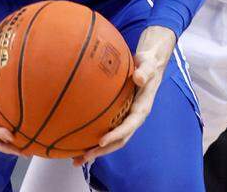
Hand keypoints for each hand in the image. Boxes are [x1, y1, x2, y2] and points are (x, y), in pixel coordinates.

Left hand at [71, 25, 175, 164]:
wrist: (150, 65)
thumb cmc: (147, 65)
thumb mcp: (148, 66)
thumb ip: (145, 72)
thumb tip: (139, 78)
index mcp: (141, 110)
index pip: (128, 126)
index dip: (116, 135)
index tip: (101, 141)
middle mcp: (133, 118)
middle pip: (118, 140)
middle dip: (102, 151)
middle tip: (84, 157)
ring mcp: (125, 119)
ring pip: (111, 140)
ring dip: (95, 151)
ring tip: (77, 160)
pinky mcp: (118, 116)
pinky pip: (106, 129)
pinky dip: (93, 138)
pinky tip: (77, 142)